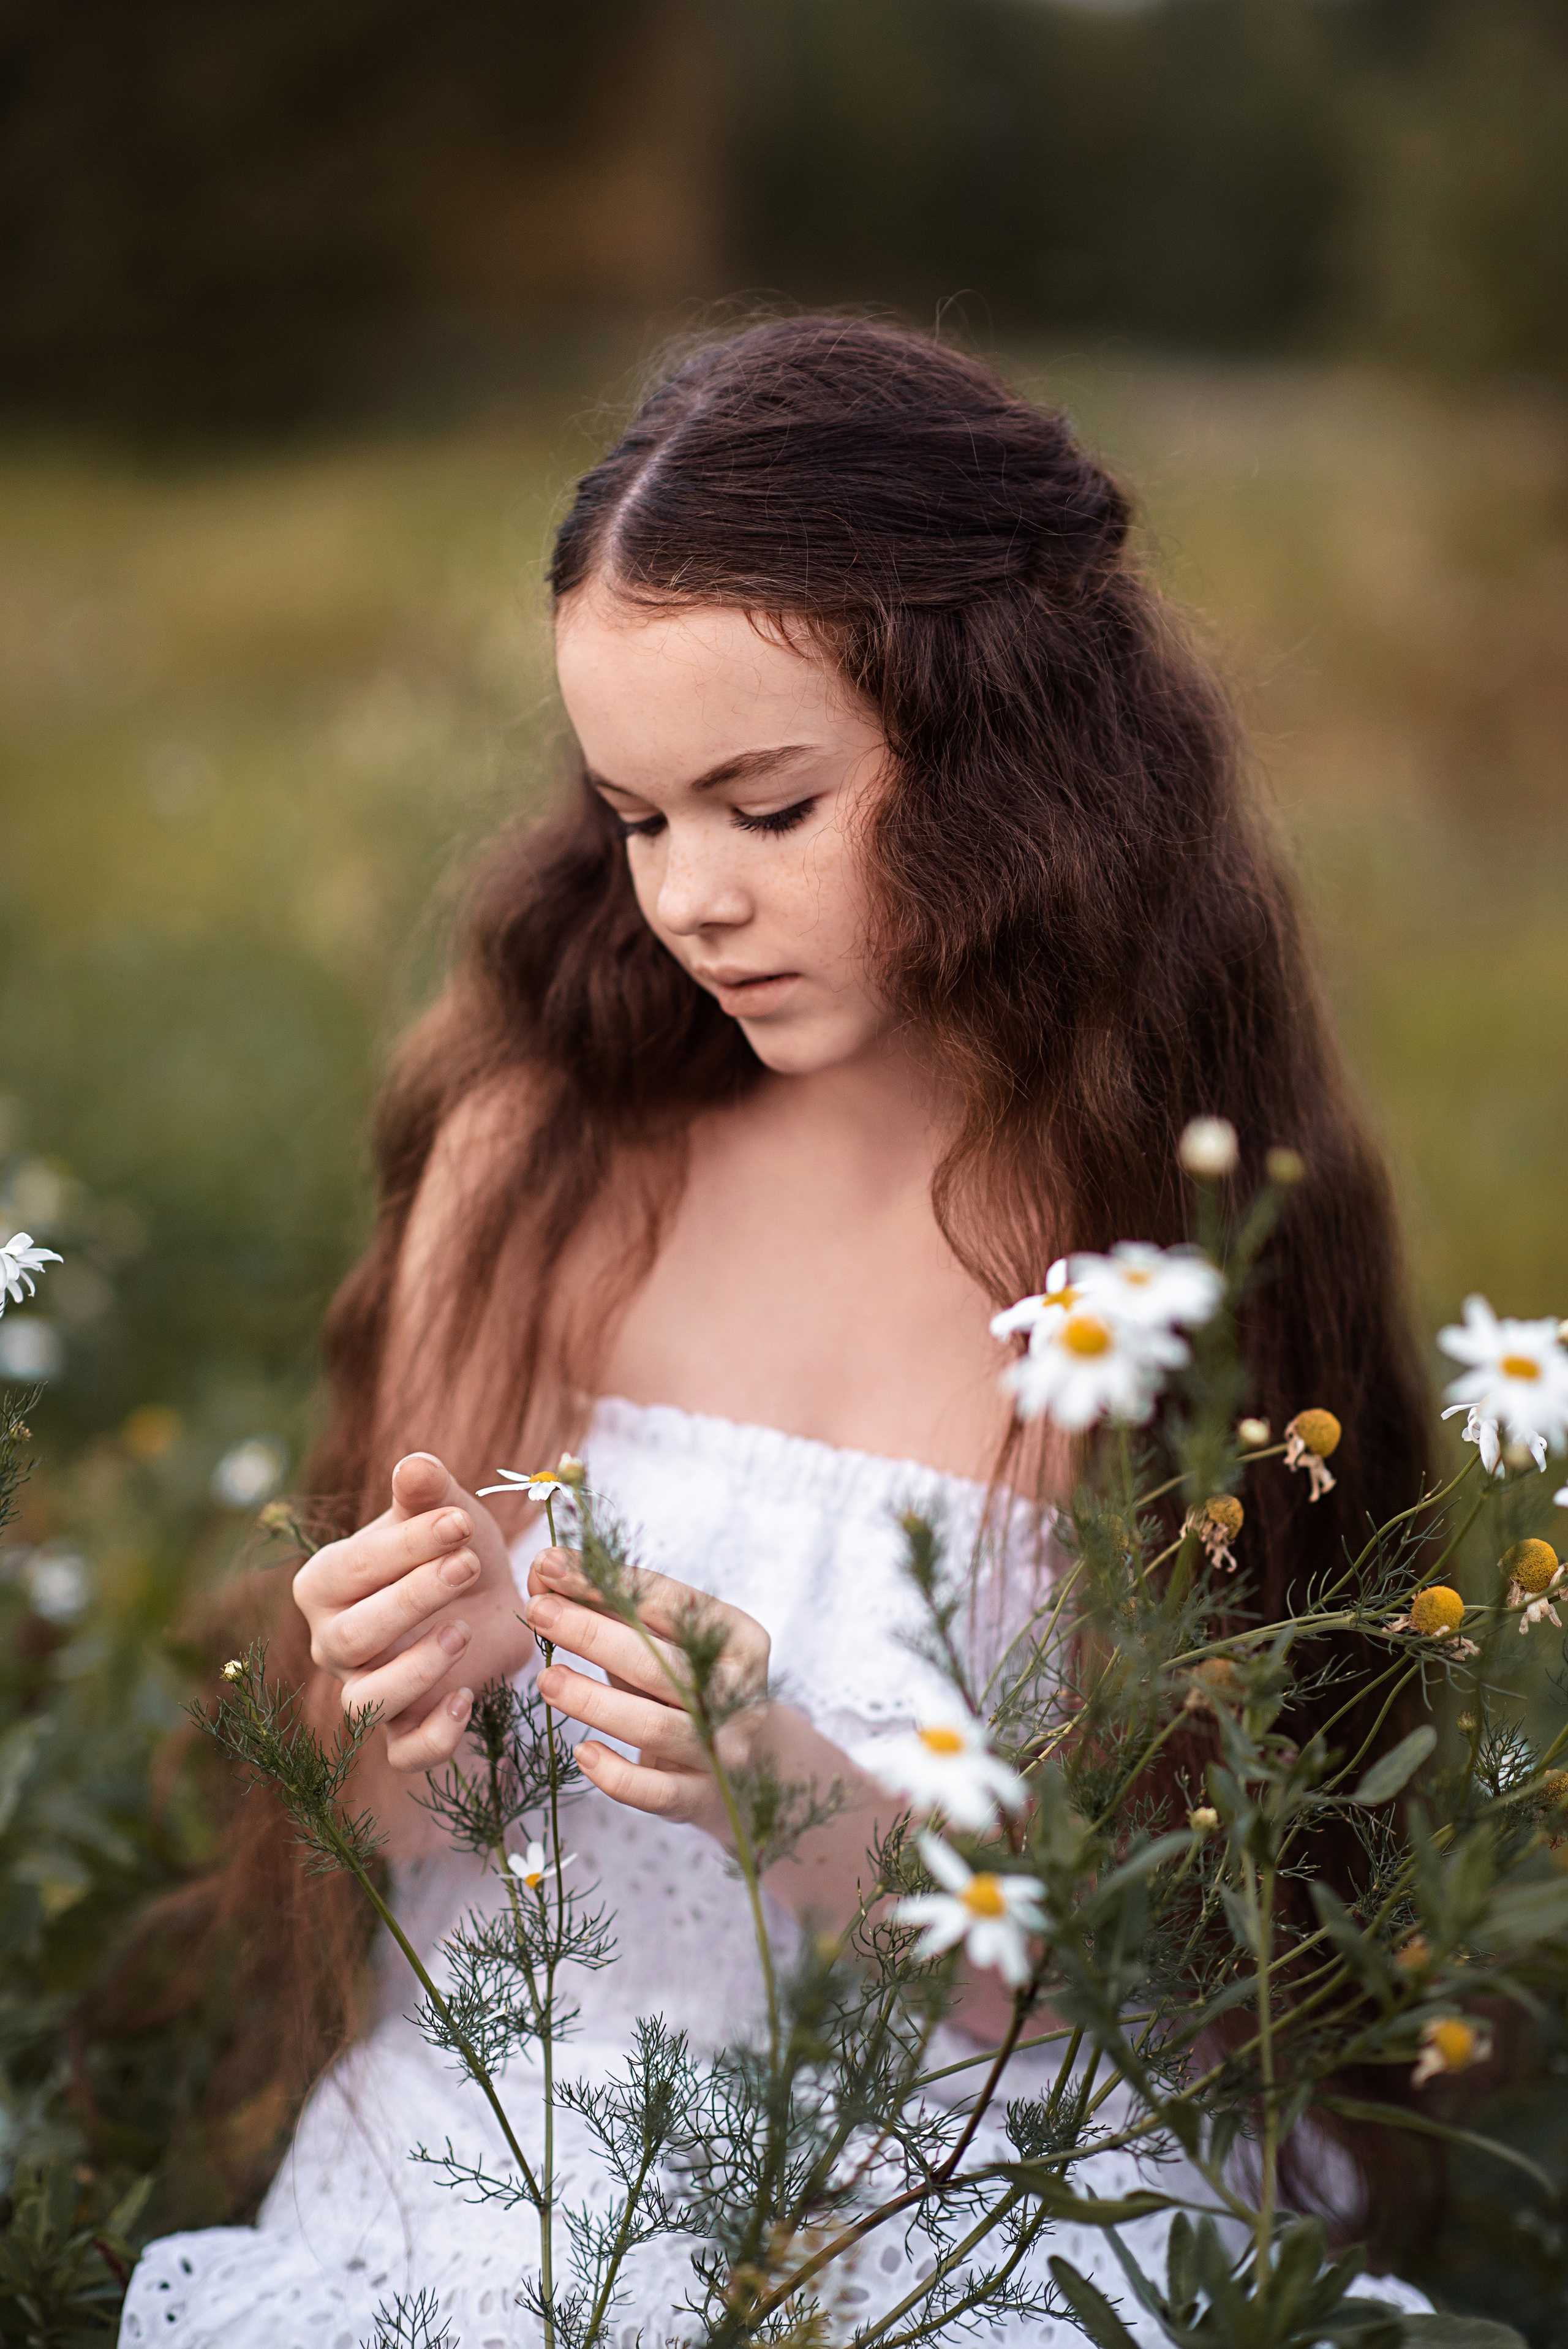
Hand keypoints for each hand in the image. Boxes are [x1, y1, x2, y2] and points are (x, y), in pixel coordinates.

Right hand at [294, 1452, 533, 1772]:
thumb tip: (416, 1465)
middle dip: (412, 1599)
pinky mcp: (406, 1729)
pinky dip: (434, 1736)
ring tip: (465, 1630)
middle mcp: (332, 1642)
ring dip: (416, 1670)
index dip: (405, 1546)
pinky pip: (405, 1754)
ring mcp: (364, 1690)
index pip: (351, 1569)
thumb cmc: (451, 1546)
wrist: (490, 1596)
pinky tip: (469, 1698)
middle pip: (353, 1636)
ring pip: (365, 1702)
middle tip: (470, 1563)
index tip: (459, 1521)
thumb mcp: (442, 1511)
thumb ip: (426, 1491)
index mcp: (325, 1583)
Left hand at [524, 1547, 770, 1840]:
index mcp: (738, 1637)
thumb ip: (607, 1606)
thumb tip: (543, 1570)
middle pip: (659, 1663)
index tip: (549, 1564)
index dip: (605, 1582)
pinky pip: (656, 1792)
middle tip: (538, 1612)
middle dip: (592, 1634)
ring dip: (595, 1702)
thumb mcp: (659, 1641)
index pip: (667, 1601)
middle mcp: (738, 1691)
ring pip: (655, 1726)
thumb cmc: (684, 1685)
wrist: (745, 1767)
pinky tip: (581, 1754)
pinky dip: (617, 1775)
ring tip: (547, 1680)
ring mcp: (724, 1748)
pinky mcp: (700, 1798)